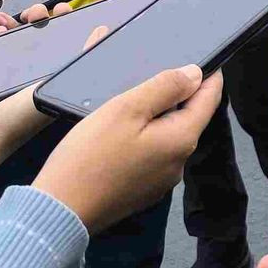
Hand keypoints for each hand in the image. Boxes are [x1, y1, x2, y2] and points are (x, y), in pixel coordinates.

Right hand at [0, 19, 107, 182]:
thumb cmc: (19, 117)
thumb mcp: (53, 85)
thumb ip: (79, 58)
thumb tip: (102, 30)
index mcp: (57, 75)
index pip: (67, 39)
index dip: (64, 20)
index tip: (59, 8)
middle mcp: (39, 73)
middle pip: (41, 35)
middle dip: (36, 18)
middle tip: (30, 14)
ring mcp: (14, 75)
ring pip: (16, 38)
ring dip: (10, 25)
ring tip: (1, 20)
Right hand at [33, 65, 222, 232]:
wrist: (58, 210)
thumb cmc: (90, 156)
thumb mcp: (127, 108)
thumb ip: (165, 87)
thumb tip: (195, 73)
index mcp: (182, 140)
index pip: (209, 99)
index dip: (210, 75)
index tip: (207, 57)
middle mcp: (179, 164)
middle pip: (190, 118)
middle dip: (181, 95)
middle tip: (162, 72)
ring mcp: (160, 181)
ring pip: (169, 136)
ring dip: (160, 116)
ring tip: (138, 98)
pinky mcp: (141, 191)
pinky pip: (153, 154)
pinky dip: (146, 136)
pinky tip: (124, 129)